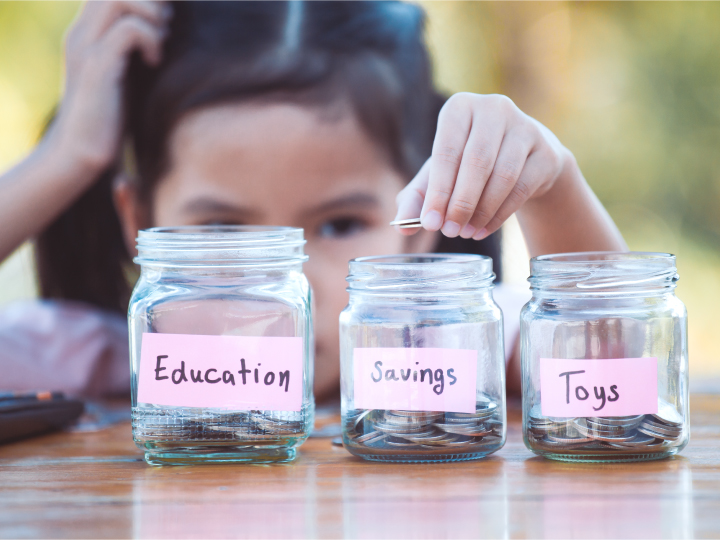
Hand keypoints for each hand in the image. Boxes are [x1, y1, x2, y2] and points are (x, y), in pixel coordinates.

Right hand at [46, 1, 170, 177]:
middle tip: (167, 25)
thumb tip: (166, 28)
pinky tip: (155, 61)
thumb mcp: (124, 74)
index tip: (166, 17)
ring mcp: (87, 48)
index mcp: (87, 31)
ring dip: (152, 13)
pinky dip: (151, 39)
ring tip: (162, 39)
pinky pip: (128, 30)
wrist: (79, 154)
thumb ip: (133, 48)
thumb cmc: (108, 118)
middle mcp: (82, 32)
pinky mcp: (98, 68)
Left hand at [394, 93, 571, 239]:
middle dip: (460, 203)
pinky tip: (484, 229)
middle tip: (449, 231)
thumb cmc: (470, 163)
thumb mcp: (440, 175)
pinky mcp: (546, 152)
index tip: (430, 222)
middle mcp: (494, 108)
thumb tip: (401, 225)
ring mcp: (525, 128)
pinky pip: (521, 188)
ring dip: (481, 211)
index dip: (437, 190)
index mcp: (460, 107)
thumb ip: (418, 197)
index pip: (446, 151)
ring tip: (466, 232)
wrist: (524, 160)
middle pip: (476, 162)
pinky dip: (499, 214)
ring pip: (502, 176)